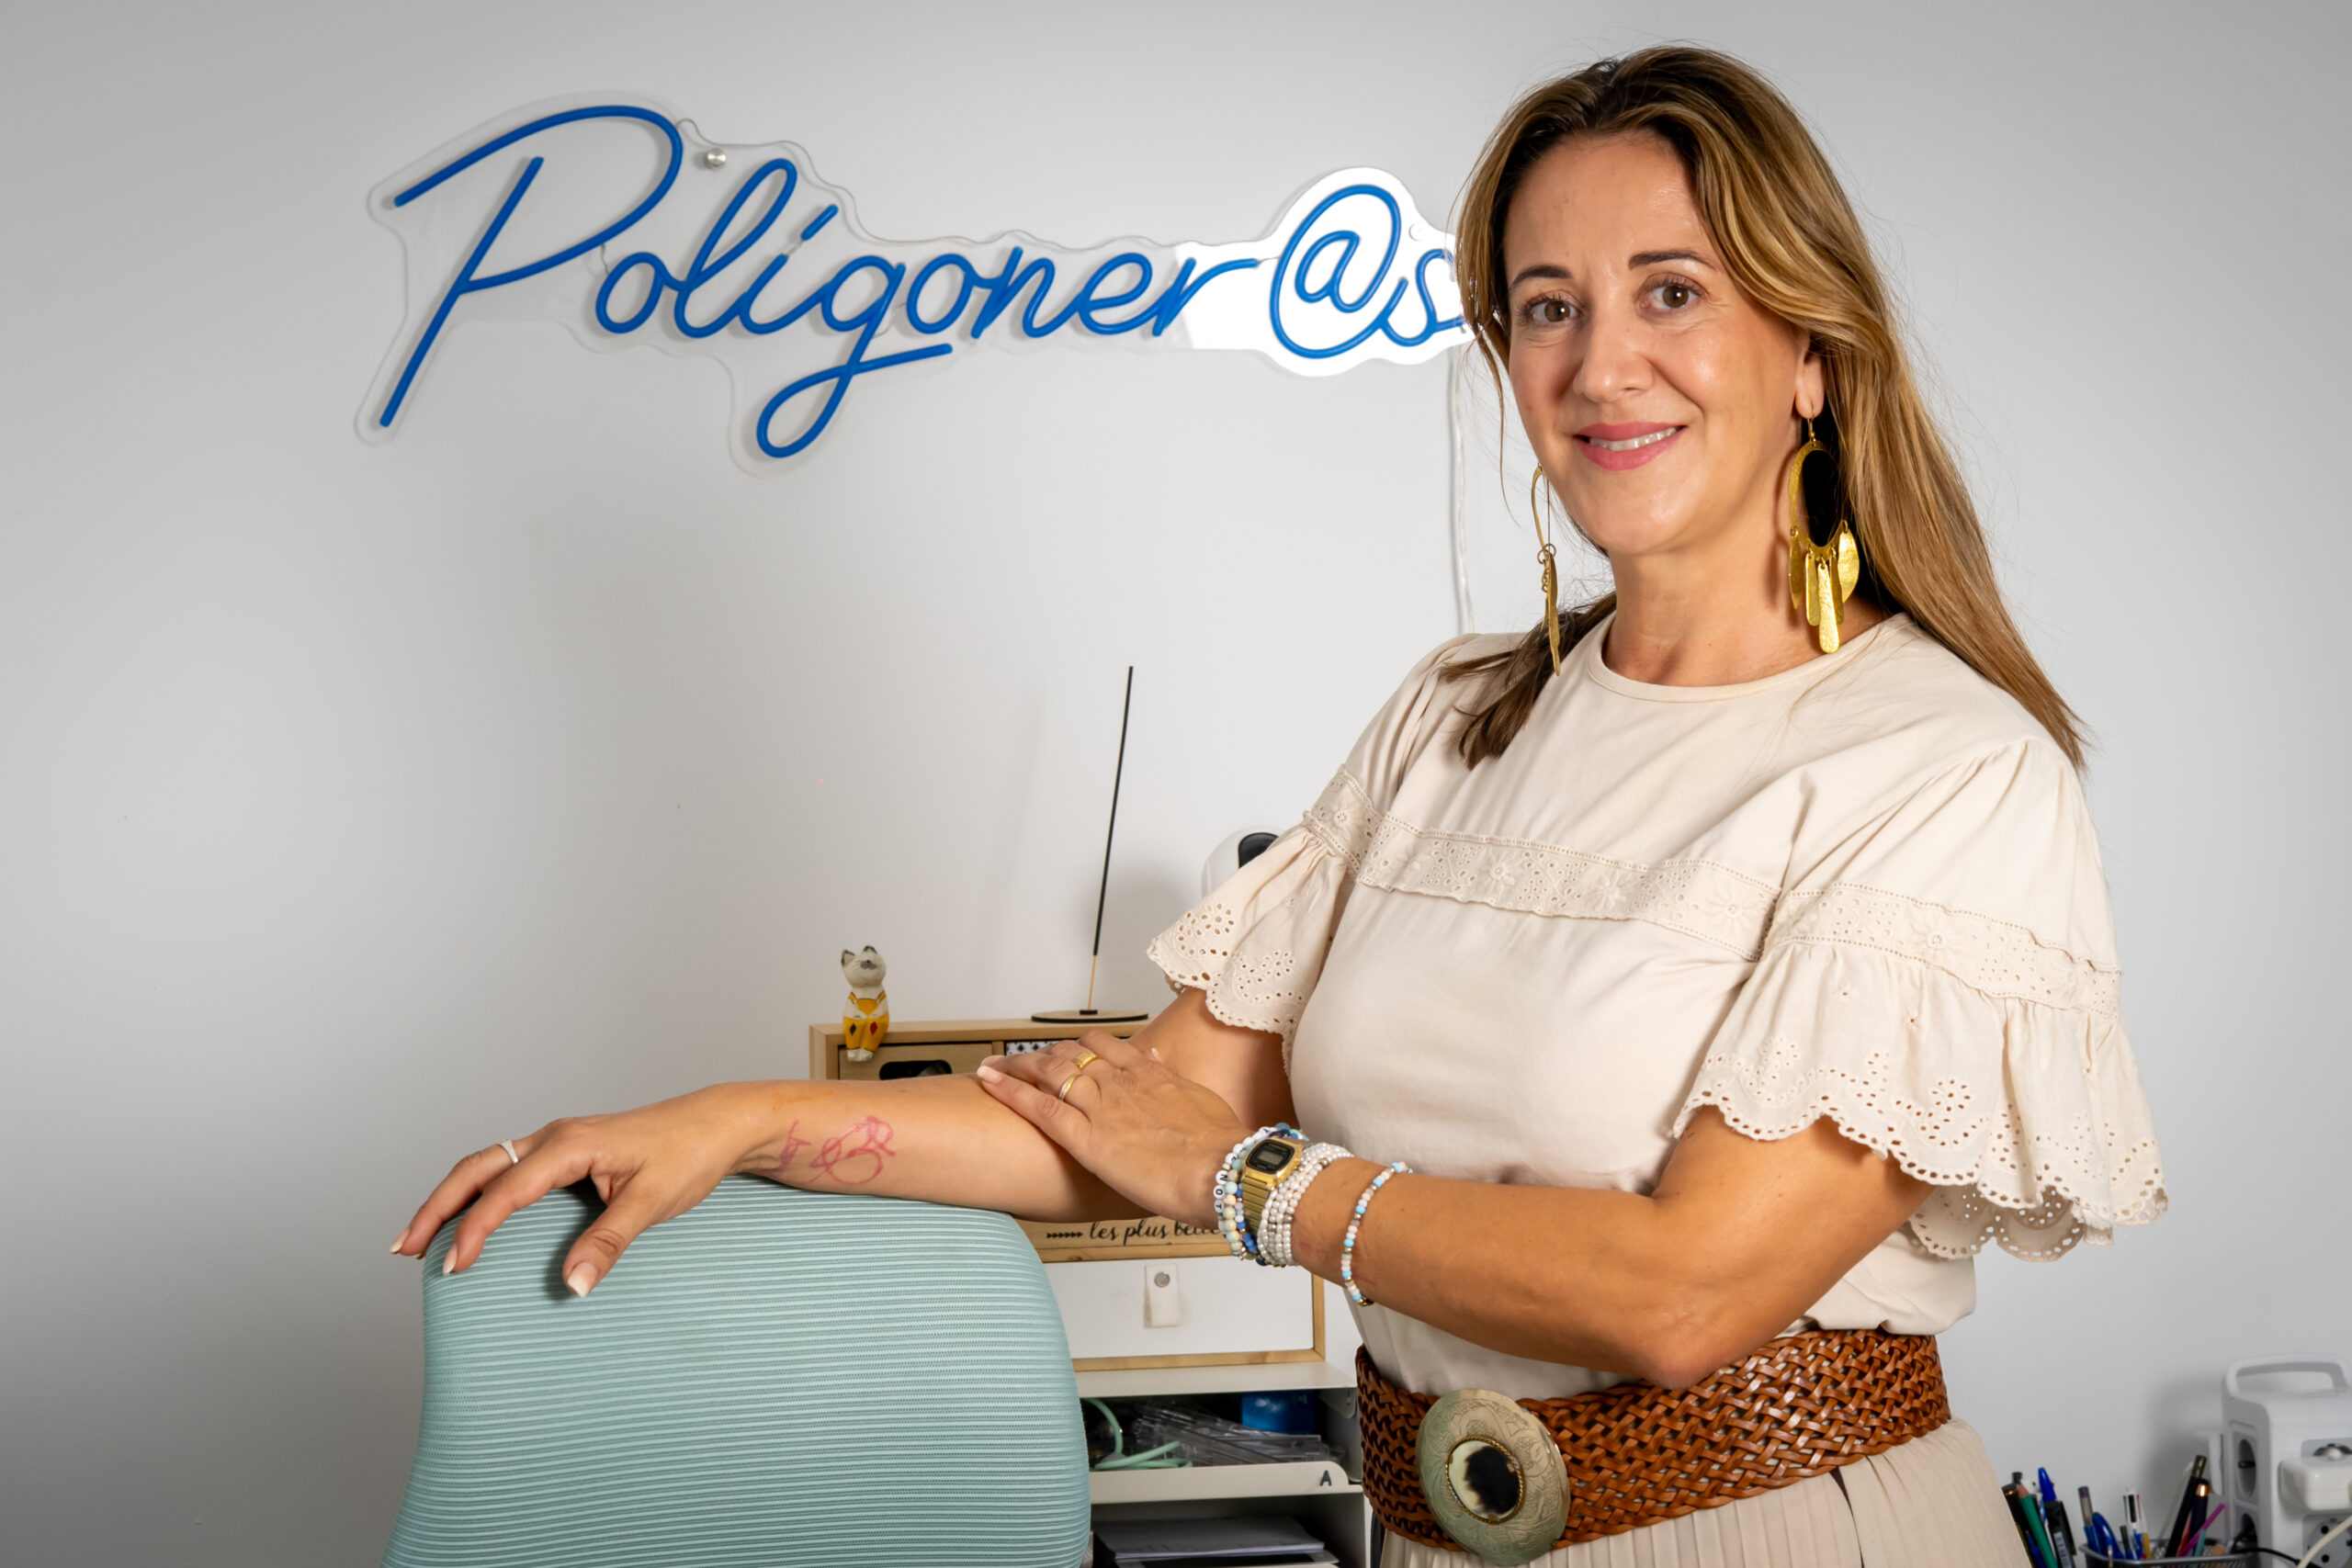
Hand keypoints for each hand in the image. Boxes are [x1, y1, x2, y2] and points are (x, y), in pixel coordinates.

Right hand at [390, 1085, 766, 1295]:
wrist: (717, 1125)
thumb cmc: (688, 1156)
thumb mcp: (653, 1203)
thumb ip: (609, 1243)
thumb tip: (571, 1286)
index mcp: (569, 1144)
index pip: (505, 1191)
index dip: (475, 1230)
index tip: (452, 1268)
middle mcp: (554, 1137)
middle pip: (476, 1169)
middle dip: (437, 1208)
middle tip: (405, 1251)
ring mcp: (558, 1142)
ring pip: (487, 1167)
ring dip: (451, 1199)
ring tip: (419, 1241)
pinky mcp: (567, 1153)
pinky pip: (508, 1171)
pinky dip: (479, 1194)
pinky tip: (472, 1222)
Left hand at [975, 1032, 1246, 1228]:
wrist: (1225, 1169)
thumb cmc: (1223, 1148)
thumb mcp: (1204, 1108)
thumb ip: (1179, 1092)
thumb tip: (1170, 1077)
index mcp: (1151, 1074)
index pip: (1105, 1045)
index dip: (1080, 1045)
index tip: (1067, 1048)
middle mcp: (1121, 1081)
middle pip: (1071, 1053)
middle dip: (1042, 1054)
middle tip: (1021, 1058)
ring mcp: (1101, 1105)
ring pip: (1049, 1071)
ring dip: (1017, 1065)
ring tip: (995, 1065)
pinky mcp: (1086, 1136)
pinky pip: (1039, 1106)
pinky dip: (1010, 1090)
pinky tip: (989, 1080)